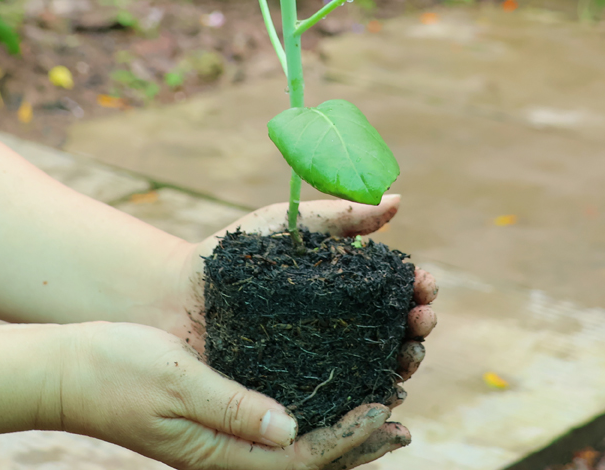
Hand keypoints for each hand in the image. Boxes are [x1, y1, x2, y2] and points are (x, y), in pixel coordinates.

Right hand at [55, 321, 406, 469]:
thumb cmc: (116, 370)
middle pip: (304, 463)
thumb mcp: (177, 381)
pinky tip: (326, 391)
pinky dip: (308, 414)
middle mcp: (225, 456)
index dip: (347, 436)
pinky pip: (273, 427)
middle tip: (402, 424)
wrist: (66, 370)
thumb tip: (289, 430)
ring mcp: (219, 442)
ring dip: (338, 433)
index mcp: (218, 454)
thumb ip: (233, 406)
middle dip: (356, 446)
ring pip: (292, 448)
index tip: (384, 408)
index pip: (300, 459)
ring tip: (381, 411)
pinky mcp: (215, 420)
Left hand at [162, 194, 438, 392]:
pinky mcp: (298, 396)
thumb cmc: (236, 255)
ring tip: (411, 354)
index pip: (396, 294)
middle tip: (422, 319)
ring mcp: (324, 365)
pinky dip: (367, 401)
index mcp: (347, 293)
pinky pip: (341, 404)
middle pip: (397, 336)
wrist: (179, 294)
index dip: (417, 290)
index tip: (425, 284)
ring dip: (405, 364)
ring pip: (378, 372)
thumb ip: (342, 215)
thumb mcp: (291, 226)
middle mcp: (343, 332)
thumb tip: (397, 199)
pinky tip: (384, 395)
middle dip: (419, 328)